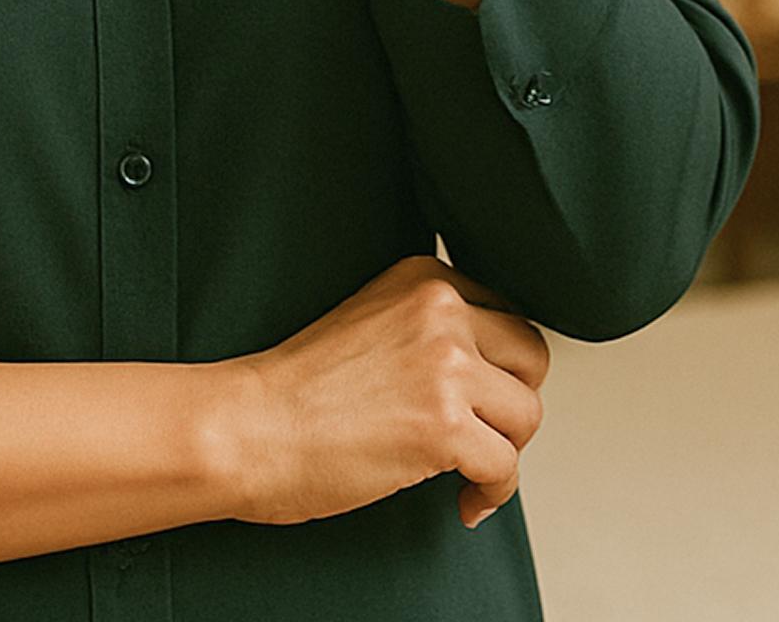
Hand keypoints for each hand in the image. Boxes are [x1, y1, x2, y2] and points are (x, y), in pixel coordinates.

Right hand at [209, 254, 551, 531]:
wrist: (247, 429)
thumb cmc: (294, 390)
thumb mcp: (374, 320)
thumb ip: (429, 326)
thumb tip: (488, 368)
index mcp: (424, 278)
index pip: (508, 314)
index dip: (499, 367)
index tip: (482, 399)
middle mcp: (441, 309)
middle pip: (531, 356)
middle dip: (512, 403)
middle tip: (484, 433)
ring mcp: (445, 365)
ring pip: (527, 413)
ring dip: (504, 451)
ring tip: (470, 470)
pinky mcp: (443, 426)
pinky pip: (505, 466)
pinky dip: (492, 493)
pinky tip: (463, 501)